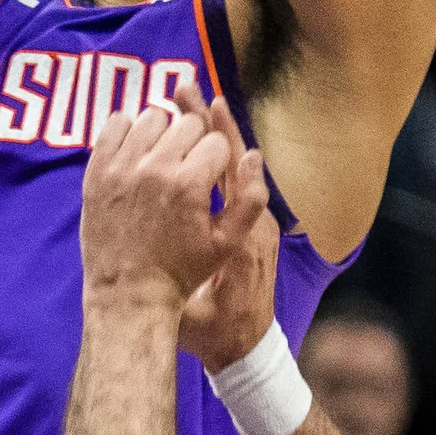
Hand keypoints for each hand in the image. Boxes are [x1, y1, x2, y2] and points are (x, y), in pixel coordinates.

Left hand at [80, 79, 262, 313]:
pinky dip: (129, 131)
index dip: (218, 159)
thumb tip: (251, 153)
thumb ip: (250, 197)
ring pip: (154, 117)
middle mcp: (156, 170)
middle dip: (194, 142)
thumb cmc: (182, 270)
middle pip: (188, 123)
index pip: (217, 140)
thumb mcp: (228, 243)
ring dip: (163, 133)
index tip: (208, 179)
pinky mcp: (98, 170)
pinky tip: (136, 153)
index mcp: (190, 185)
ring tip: (162, 159)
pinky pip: (116, 123)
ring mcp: (122, 168)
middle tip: (187, 170)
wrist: (129, 292)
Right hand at [178, 94, 278, 368]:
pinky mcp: (243, 231)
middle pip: (229, 157)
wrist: (241, 348)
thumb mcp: (195, 303)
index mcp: (242, 233)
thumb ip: (201, 265)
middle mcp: (252, 222)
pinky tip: (188, 142)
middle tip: (183, 86)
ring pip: (228, 167)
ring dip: (206, 134)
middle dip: (206, 121)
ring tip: (184, 103)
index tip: (199, 100)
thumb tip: (208, 217)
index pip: (231, 168)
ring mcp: (249, 225)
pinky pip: (227, 184)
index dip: (216, 133)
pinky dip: (209, 157)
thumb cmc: (216, 329)